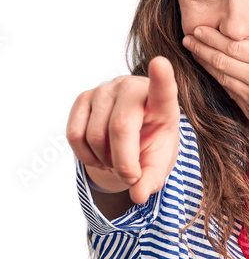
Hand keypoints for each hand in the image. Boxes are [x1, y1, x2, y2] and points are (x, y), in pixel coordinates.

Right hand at [66, 56, 180, 204]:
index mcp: (161, 103)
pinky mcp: (83, 98)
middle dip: (124, 163)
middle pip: (121, 127)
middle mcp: (132, 88)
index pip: (163, 89)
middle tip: (132, 178)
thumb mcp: (159, 162)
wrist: (135, 134)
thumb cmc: (152, 143)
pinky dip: (86, 156)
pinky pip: (75, 135)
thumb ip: (152, 179)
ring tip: (117, 161)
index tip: (161, 64)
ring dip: (105, 161)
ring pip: (95, 136)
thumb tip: (138, 195)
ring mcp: (105, 90)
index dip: (161, 78)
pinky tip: (100, 157)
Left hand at [181, 12, 248, 155]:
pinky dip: (218, 81)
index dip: (213, 37)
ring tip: (193, 52)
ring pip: (222, 78)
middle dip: (202, 48)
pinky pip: (231, 94)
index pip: (235, 46)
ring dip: (205, 64)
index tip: (199, 28)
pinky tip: (212, 73)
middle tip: (187, 37)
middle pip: (222, 61)